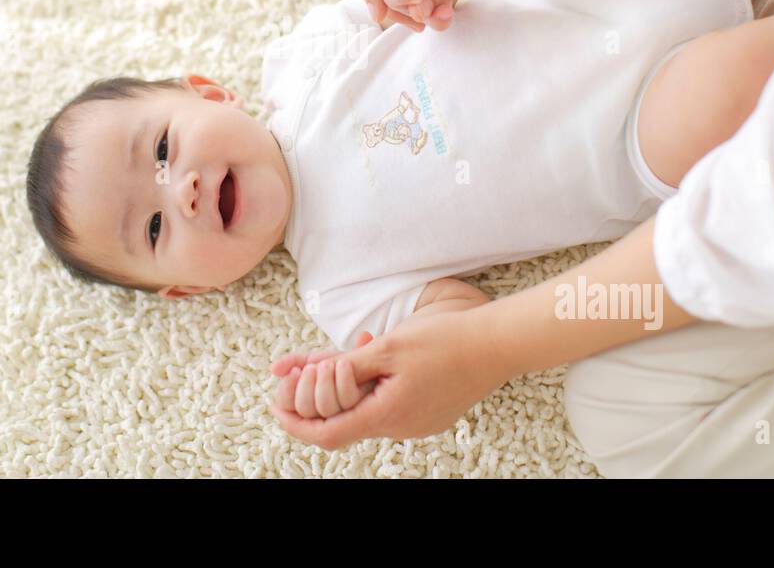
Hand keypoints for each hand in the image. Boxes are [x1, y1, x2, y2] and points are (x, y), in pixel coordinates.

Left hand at [268, 307, 505, 448]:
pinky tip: (373, 366)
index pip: (328, 434)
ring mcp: (419, 425)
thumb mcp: (388, 347)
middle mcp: (402, 428)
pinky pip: (389, 409)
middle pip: (345, 425)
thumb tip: (312, 376)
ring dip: (346, 393)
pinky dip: (370, 392)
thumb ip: (349, 365)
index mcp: (387, 414)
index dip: (296, 423)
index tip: (275, 407)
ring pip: (367, 415)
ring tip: (337, 360)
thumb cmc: (445, 340)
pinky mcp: (430, 415)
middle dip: (318, 401)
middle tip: (303, 371)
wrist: (498, 344)